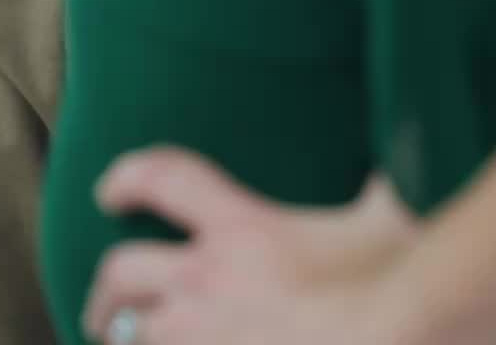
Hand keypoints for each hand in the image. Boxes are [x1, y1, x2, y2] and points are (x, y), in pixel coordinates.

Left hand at [83, 149, 416, 344]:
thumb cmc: (395, 285)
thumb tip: (394, 168)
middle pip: (123, 273)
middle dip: (104, 291)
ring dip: (125, 340)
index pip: (165, 177)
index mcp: (243, 227)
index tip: (109, 191)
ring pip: (134, 337)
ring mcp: (206, 337)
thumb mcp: (388, 219)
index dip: (129, 177)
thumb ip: (380, 189)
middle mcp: (208, 280)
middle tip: (99, 307)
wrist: (391, 337)